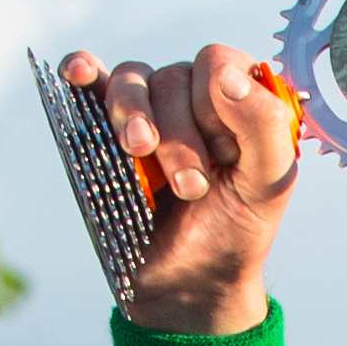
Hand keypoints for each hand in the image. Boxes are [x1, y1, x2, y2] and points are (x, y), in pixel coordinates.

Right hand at [57, 44, 301, 333]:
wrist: (190, 282)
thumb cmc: (235, 230)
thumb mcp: (268, 185)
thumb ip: (264, 125)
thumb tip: (224, 73)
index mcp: (238, 102)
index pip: (219, 63)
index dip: (217, 102)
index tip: (226, 153)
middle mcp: (193, 97)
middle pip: (174, 78)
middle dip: (180, 133)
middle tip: (192, 187)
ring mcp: (149, 110)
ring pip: (132, 80)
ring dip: (134, 114)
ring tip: (140, 153)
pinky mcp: (107, 127)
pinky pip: (90, 81)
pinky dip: (81, 70)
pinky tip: (78, 74)